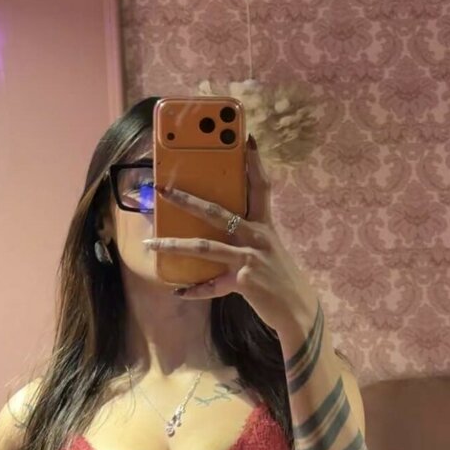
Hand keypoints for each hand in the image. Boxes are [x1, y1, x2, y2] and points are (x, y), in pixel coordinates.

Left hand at [142, 136, 314, 334]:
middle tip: (164, 190)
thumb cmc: (280, 278)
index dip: (255, 163)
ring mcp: (250, 259)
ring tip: (151, 244)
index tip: (246, 140)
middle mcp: (258, 237)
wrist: (298, 309)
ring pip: (206, 247)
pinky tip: (178, 290)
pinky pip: (213, 285)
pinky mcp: (244, 282)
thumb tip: (222, 226)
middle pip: (219, 212)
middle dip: (188, 200)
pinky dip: (195, 290)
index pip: (261, 187)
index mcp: (265, 226)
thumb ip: (249, 236)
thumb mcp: (269, 250)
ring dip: (175, 245)